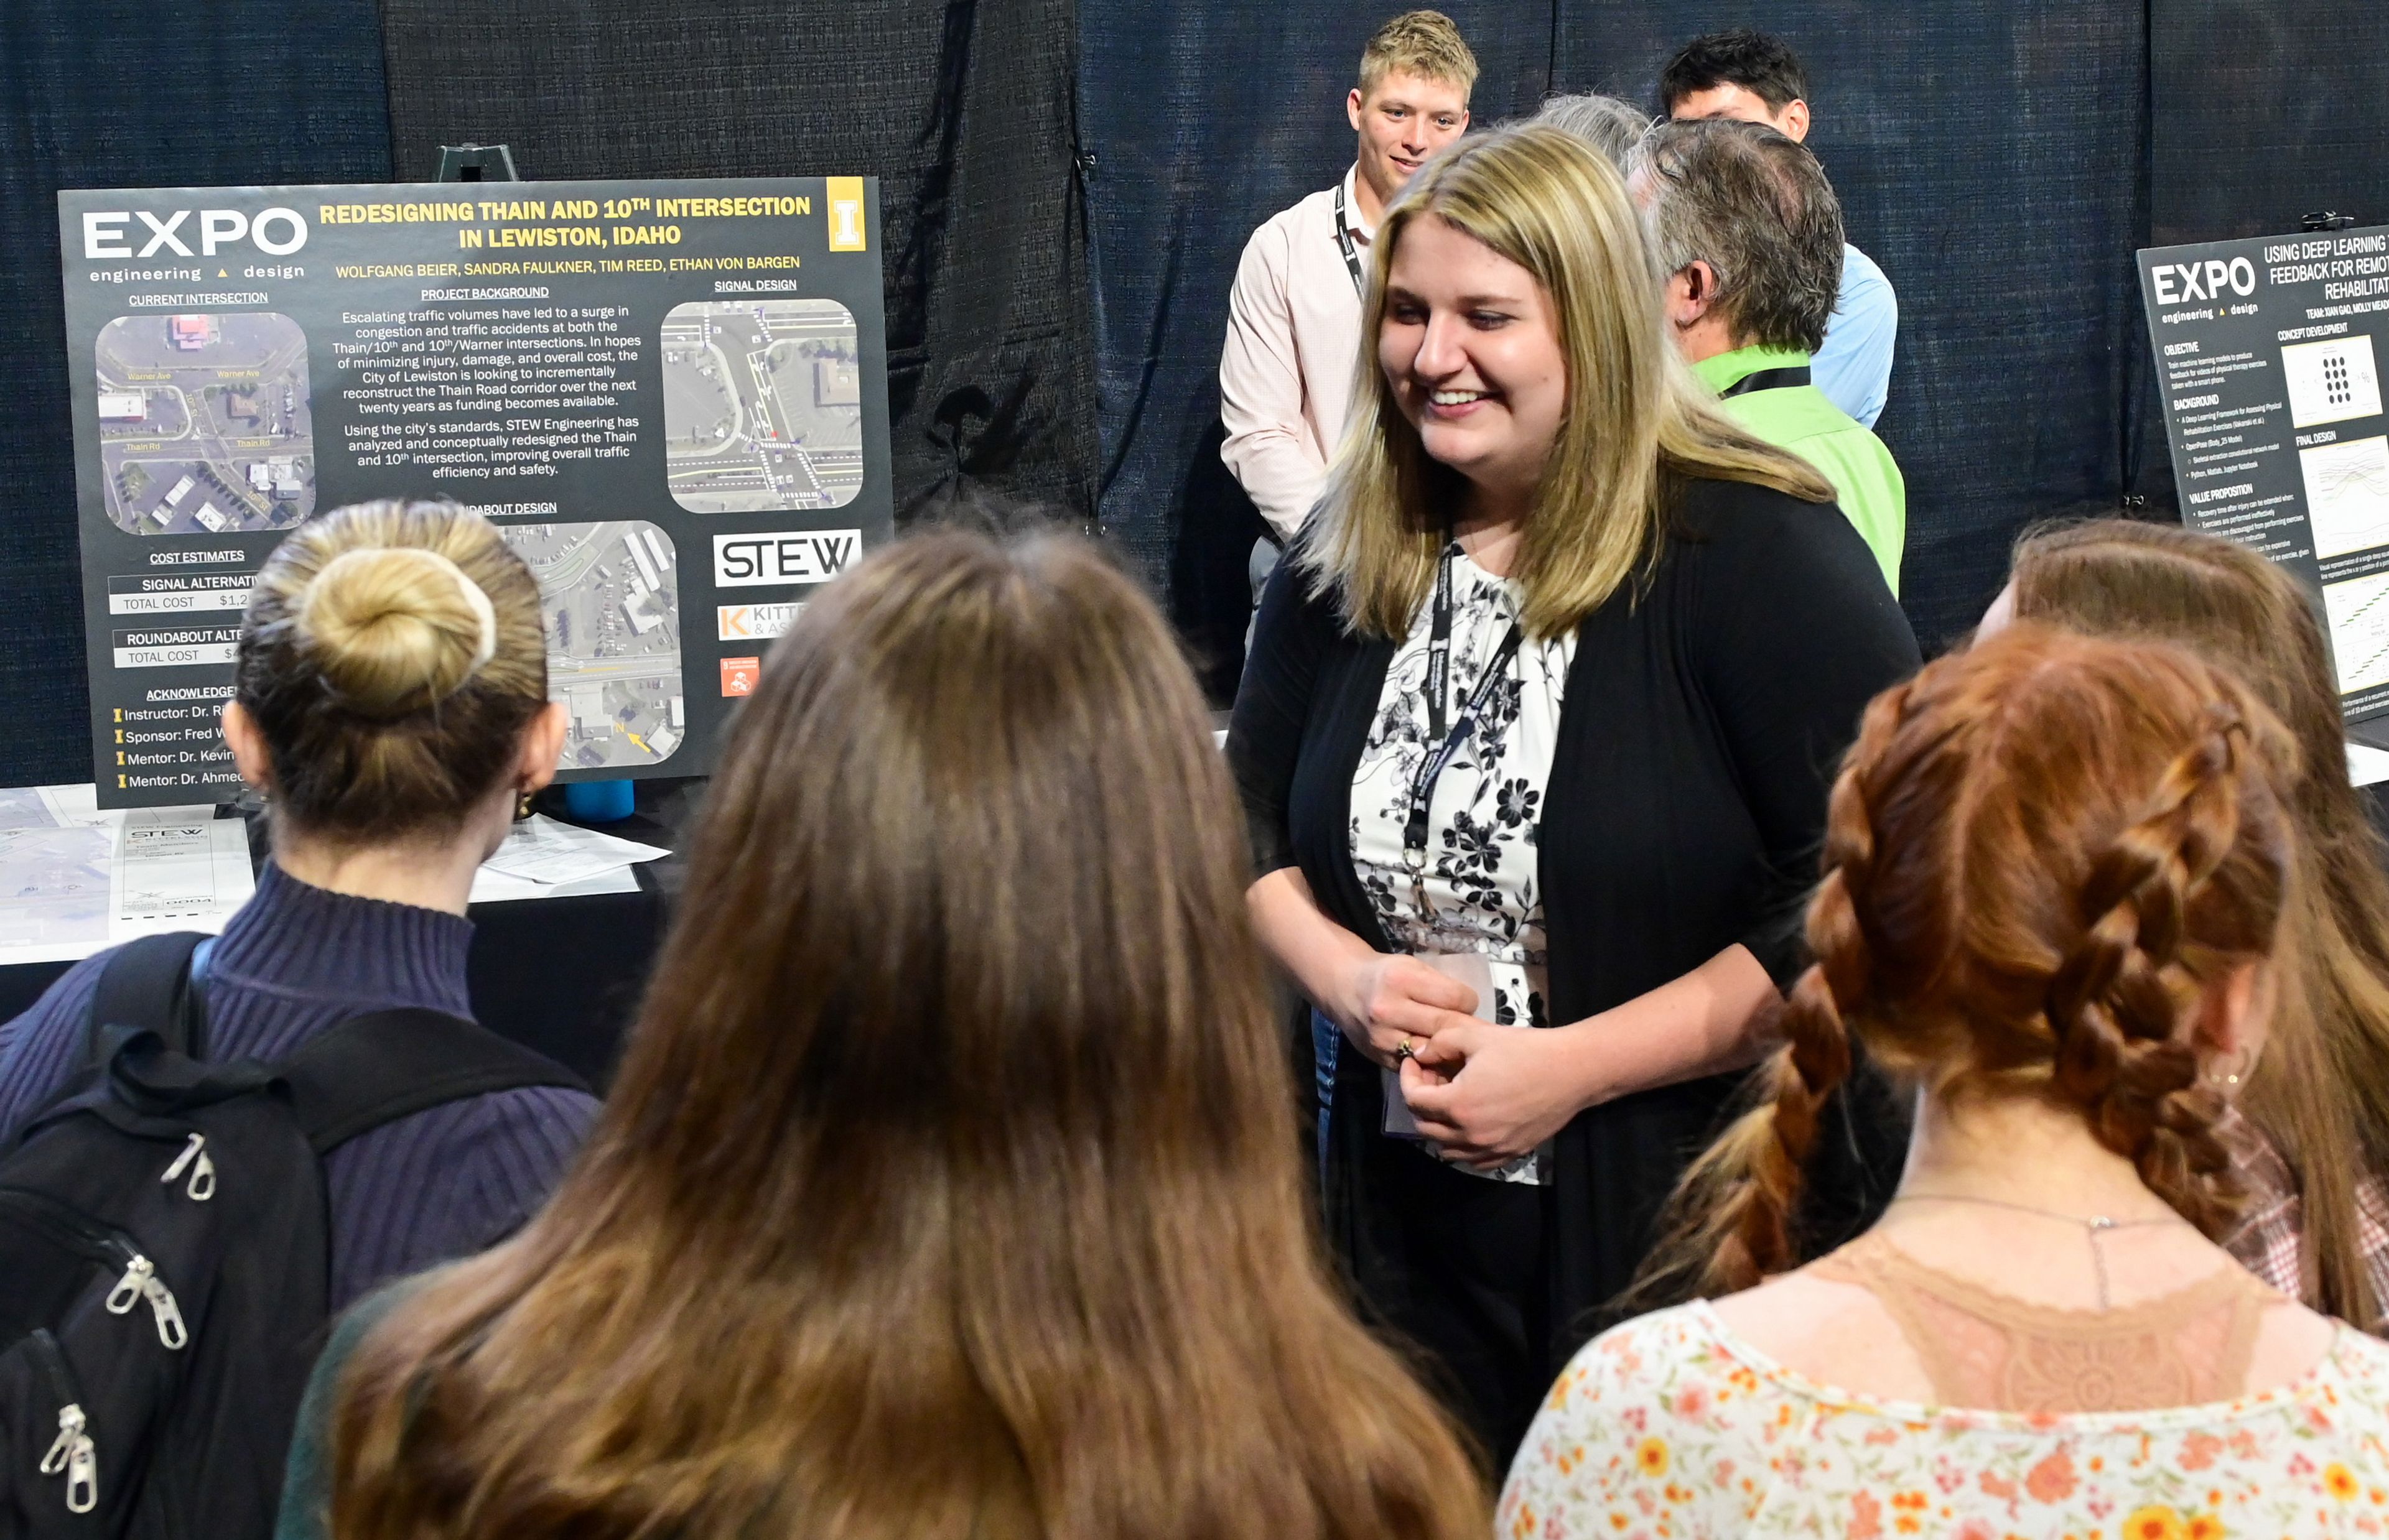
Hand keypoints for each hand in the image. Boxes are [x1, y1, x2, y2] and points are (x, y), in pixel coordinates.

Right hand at [1332, 953, 1481, 1069]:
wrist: (1344, 990)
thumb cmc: (1385, 975)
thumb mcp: (1411, 966)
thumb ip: (1439, 985)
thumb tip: (1471, 1011)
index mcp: (1400, 980)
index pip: (1455, 997)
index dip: (1468, 1000)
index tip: (1466, 1001)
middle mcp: (1388, 1010)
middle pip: (1445, 1026)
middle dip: (1465, 1028)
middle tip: (1472, 1027)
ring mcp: (1383, 1038)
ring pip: (1434, 1051)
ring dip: (1450, 1049)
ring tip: (1458, 1042)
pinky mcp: (1381, 1059)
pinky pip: (1418, 1065)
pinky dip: (1432, 1062)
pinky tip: (1438, 1054)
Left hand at [1400, 1023, 1589, 1168]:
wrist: (1572, 1071)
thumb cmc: (1525, 1050)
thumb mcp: (1476, 1036)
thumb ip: (1439, 1044)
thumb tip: (1420, 1054)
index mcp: (1458, 1104)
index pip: (1413, 1100)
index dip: (1409, 1078)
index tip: (1416, 1062)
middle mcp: (1470, 1135)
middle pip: (1424, 1126)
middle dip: (1420, 1100)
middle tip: (1432, 1077)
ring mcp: (1491, 1148)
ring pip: (1445, 1148)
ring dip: (1438, 1125)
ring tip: (1449, 1099)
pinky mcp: (1509, 1154)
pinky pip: (1473, 1160)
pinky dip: (1462, 1145)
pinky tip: (1470, 1122)